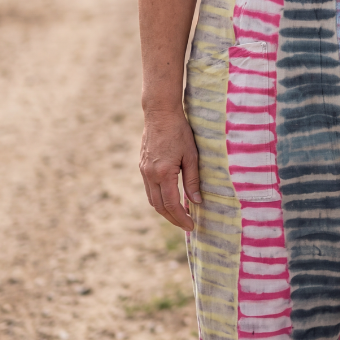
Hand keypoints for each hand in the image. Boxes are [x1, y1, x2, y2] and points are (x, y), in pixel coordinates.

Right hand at [139, 110, 201, 231]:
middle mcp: (150, 175)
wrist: (160, 114)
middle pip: (159, 206)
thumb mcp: (191, 155)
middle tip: (186, 225)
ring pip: (152, 200)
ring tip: (179, 215)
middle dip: (173, 218)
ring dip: (164, 210)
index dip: (181, 218)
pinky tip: (169, 199)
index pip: (171, 204)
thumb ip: (193, 180)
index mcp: (163, 173)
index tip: (191, 226)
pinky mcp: (142, 166)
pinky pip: (149, 189)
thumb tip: (196, 202)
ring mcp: (144, 171)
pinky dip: (159, 199)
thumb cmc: (179, 132)